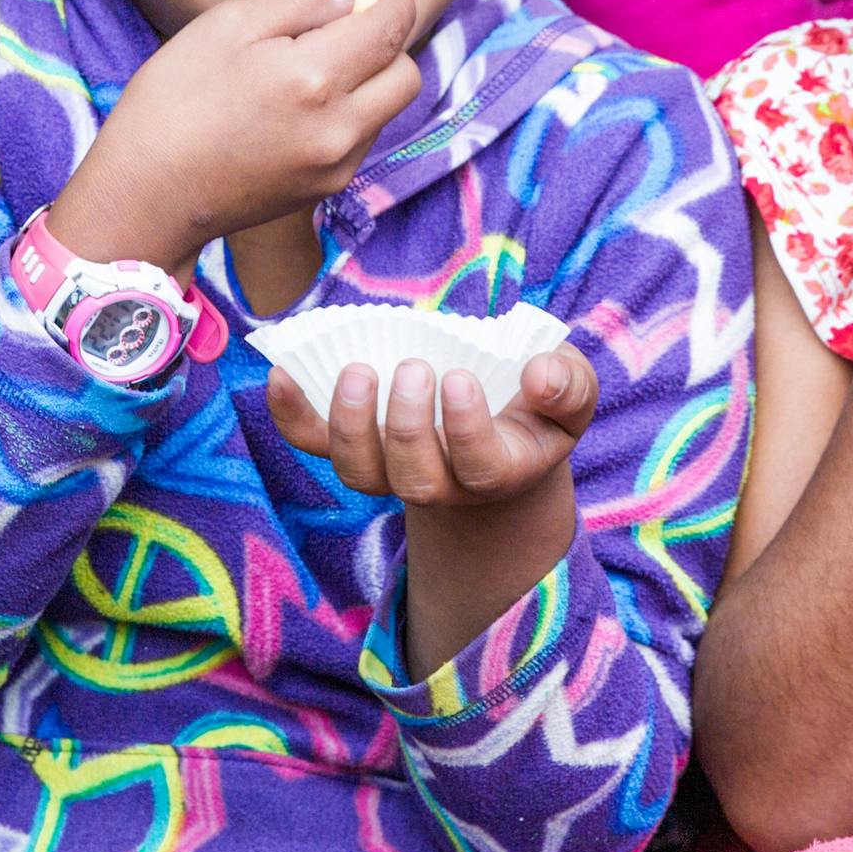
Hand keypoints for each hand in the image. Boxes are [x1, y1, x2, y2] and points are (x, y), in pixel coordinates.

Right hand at [48, 0, 423, 275]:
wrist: (147, 194)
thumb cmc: (173, 100)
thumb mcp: (222, 25)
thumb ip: (294, 2)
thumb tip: (345, 2)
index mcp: (315, 77)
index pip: (389, 30)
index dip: (398, 1)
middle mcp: (340, 127)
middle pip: (406, 75)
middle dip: (392, 44)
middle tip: (357, 25)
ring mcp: (336, 165)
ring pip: (388, 110)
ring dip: (371, 80)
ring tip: (320, 66)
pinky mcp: (325, 190)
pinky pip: (361, 140)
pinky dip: (350, 114)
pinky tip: (303, 106)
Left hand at [268, 342, 595, 509]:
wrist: (495, 438)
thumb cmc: (536, 409)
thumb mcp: (570, 394)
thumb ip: (570, 386)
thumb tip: (542, 376)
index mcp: (499, 471)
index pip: (479, 468)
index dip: (465, 429)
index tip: (460, 378)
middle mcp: (442, 483)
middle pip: (414, 480)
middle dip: (406, 426)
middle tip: (412, 368)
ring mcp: (391, 470)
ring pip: (359, 473)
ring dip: (349, 425)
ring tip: (357, 371)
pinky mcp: (353, 448)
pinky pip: (311, 444)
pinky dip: (291, 413)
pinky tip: (282, 373)